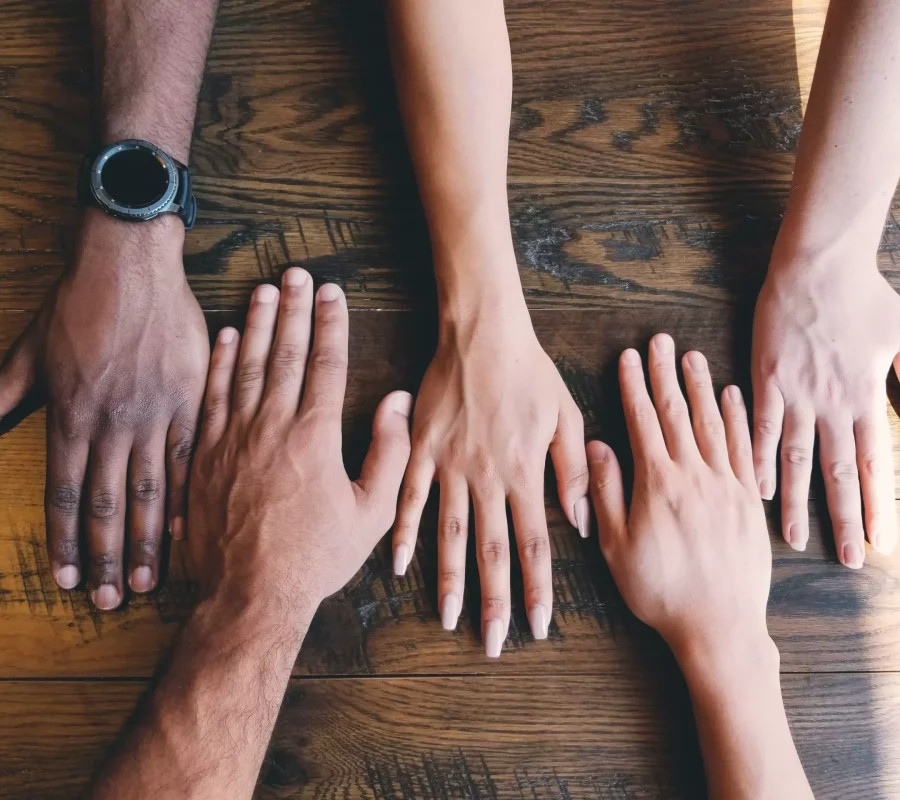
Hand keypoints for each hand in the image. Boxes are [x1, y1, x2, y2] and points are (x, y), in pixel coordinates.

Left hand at [0, 210, 208, 607]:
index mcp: (71, 414)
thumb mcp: (30, 350)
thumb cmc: (79, 305)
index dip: (65, 542)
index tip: (67, 581)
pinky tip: (185, 531)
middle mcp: (112, 424)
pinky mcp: (190, 400)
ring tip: (146, 581)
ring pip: (149, 490)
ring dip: (147, 541)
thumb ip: (4, 394)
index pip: (67, 494)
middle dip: (106, 558)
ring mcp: (154, 413)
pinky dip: (185, 497)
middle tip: (109, 601)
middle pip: (109, 504)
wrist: (131, 265)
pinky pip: (188, 458)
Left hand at [187, 269, 411, 614]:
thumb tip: (396, 401)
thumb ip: (390, 452)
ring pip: (246, 366)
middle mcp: (272, 427)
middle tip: (297, 274)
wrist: (250, 594)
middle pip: (284, 353)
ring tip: (264, 289)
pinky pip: (212, 396)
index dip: (331, 324)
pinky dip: (220, 363)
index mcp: (315, 437)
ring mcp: (233, 438)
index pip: (325, 364)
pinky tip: (227, 337)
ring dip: (257, 324)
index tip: (333, 293)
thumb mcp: (371, 513)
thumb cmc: (315, 557)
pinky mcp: (204, 454)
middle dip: (294, 309)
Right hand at [392, 297, 588, 656]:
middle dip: (494, 601)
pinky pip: (410, 498)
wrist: (482, 333)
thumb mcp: (566, 416)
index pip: (534, 545)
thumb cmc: (530, 373)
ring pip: (449, 534)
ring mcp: (450, 465)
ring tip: (449, 618)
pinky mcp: (422, 449)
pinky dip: (404, 532)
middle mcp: (487, 478)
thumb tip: (582, 523)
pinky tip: (399, 564)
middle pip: (491, 551)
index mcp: (525, 473)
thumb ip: (573, 472)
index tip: (538, 626)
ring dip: (450, 580)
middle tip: (493, 643)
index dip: (537, 589)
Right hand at [587, 335, 770, 660]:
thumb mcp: (616, 547)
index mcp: (658, 483)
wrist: (719, 626)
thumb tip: (596, 447)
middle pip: (677, 413)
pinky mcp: (747, 500)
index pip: (643, 422)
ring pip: (712, 423)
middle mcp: (694, 475)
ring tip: (692, 357)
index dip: (634, 387)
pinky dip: (737, 418)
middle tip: (660, 340)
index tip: (629, 358)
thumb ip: (606, 493)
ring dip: (700, 387)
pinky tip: (732, 397)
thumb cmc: (660, 591)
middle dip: (665, 374)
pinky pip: (743, 448)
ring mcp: (726, 485)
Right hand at [752, 249, 899, 566]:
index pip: (876, 463)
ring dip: (795, 500)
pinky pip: (760, 427)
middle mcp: (832, 404)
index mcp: (865, 396)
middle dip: (842, 518)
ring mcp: (796, 394)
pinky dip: (757, 459)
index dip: (877, 505)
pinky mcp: (766, 380)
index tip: (878, 541)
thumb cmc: (863, 295)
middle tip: (844, 559)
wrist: (817, 266)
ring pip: (795, 458)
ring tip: (792, 538)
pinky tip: (756, 487)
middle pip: (838, 472)